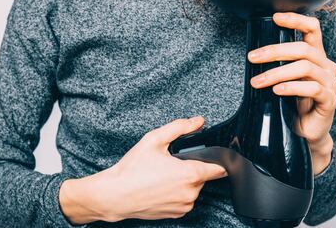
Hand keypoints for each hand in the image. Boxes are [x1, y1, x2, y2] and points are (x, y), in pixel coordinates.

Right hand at [59, 116, 226, 224]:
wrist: (115, 195)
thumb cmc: (133, 169)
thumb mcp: (154, 139)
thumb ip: (179, 127)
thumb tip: (198, 121)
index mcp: (190, 174)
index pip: (220, 169)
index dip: (219, 160)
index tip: (214, 156)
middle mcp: (191, 192)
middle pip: (204, 176)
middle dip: (193, 168)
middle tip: (173, 162)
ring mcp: (184, 205)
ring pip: (194, 188)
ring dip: (186, 181)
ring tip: (164, 175)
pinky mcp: (177, 214)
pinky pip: (185, 200)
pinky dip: (178, 192)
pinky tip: (162, 186)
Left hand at [247, 12, 335, 174]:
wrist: (304, 132)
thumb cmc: (292, 104)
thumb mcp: (283, 79)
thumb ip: (277, 64)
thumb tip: (252, 52)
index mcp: (315, 56)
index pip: (312, 29)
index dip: (296, 20)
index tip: (275, 17)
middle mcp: (326, 67)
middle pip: (303, 49)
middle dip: (274, 51)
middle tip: (252, 57)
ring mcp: (329, 83)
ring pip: (304, 68)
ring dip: (276, 73)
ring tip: (256, 82)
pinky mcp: (329, 101)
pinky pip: (312, 89)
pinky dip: (291, 88)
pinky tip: (276, 91)